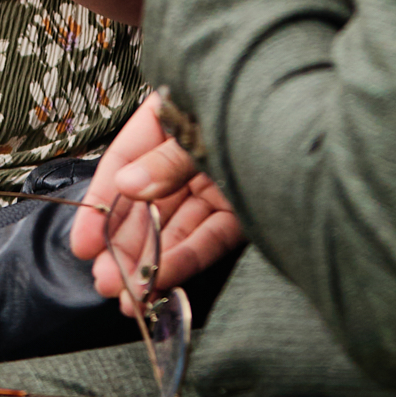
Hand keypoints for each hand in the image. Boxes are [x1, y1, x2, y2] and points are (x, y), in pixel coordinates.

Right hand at [69, 96, 241, 306]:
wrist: (313, 111)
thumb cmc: (249, 99)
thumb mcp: (198, 125)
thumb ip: (166, 159)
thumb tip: (128, 186)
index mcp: (170, 114)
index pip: (125, 160)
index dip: (101, 202)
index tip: (82, 243)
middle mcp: (189, 149)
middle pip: (147, 200)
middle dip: (125, 243)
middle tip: (104, 281)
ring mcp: (216, 179)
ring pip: (176, 225)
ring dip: (150, 260)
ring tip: (128, 297)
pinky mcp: (243, 206)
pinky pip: (209, 236)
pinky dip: (186, 258)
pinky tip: (162, 280)